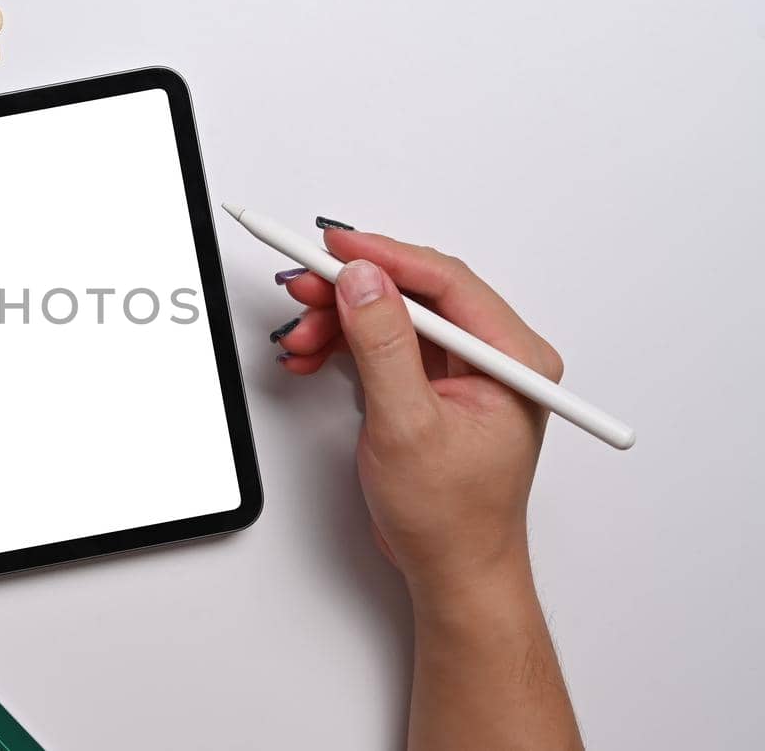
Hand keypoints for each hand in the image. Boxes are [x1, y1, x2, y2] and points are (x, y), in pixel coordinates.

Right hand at [271, 223, 582, 748]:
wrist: (450, 569)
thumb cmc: (452, 517)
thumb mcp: (408, 426)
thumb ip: (384, 347)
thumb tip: (363, 282)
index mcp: (514, 361)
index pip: (445, 282)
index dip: (384, 257)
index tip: (334, 245)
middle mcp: (493, 358)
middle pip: (414, 293)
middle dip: (351, 291)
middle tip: (304, 289)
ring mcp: (461, 371)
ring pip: (391, 316)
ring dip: (340, 319)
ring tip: (302, 337)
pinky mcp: (431, 384)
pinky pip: (383, 343)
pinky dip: (344, 343)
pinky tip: (313, 353)